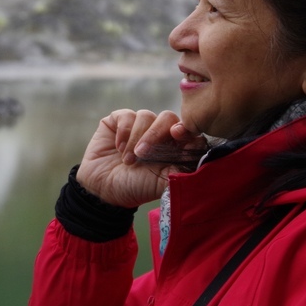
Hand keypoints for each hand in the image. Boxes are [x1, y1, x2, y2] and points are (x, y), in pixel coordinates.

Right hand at [75, 109, 205, 207]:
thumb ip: (181, 172)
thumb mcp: (161, 183)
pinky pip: (126, 115)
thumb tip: (201, 163)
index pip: (187, 129)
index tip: (178, 135)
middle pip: (168, 117)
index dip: (185, 129)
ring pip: (146, 116)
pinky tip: (118, 148)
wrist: (103, 190)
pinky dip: (123, 132)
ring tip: (127, 160)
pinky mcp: (118, 120)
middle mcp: (158, 132)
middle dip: (156, 133)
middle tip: (143, 153)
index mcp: (174, 146)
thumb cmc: (136, 187)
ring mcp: (138, 125)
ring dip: (136, 139)